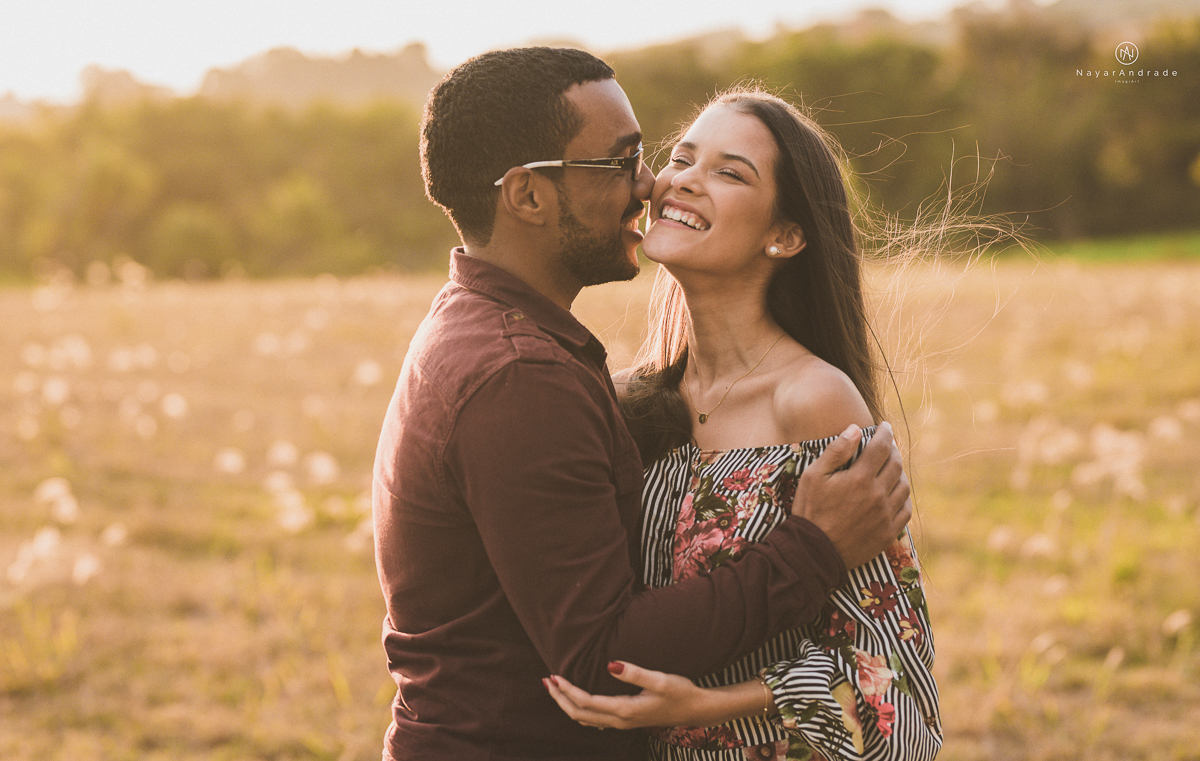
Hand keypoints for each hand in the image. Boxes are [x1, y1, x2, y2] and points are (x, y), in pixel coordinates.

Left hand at [544, 661, 712, 729]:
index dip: (567, 690)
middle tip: (546, 681)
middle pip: (579, 714)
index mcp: (624, 710)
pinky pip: (595, 720)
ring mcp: (622, 723)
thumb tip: (610, 664)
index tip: (554, 675)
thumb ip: (634, 673)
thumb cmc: (680, 692)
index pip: (586, 702)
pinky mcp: (626, 721)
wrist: (696, 709)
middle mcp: (620, 720)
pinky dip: (581, 710)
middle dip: (560, 699)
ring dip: (568, 705)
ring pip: (585, 719)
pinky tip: (578, 700)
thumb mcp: (660, 679)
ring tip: (556, 689)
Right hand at [791, 421, 911, 569]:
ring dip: (899, 473)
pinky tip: (894, 494)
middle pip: (895, 464)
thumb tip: (855, 429)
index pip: (881, 447)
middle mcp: (878, 495)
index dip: (885, 433)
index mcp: (860, 478)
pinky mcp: (888, 533)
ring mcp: (885, 515)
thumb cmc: (810, 511)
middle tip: (887, 446)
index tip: (884, 427)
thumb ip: (836, 451)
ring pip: (904, 486)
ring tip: (891, 469)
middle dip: (893, 450)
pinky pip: (905, 510)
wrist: (813, 552)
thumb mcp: (813, 476)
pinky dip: (903, 498)